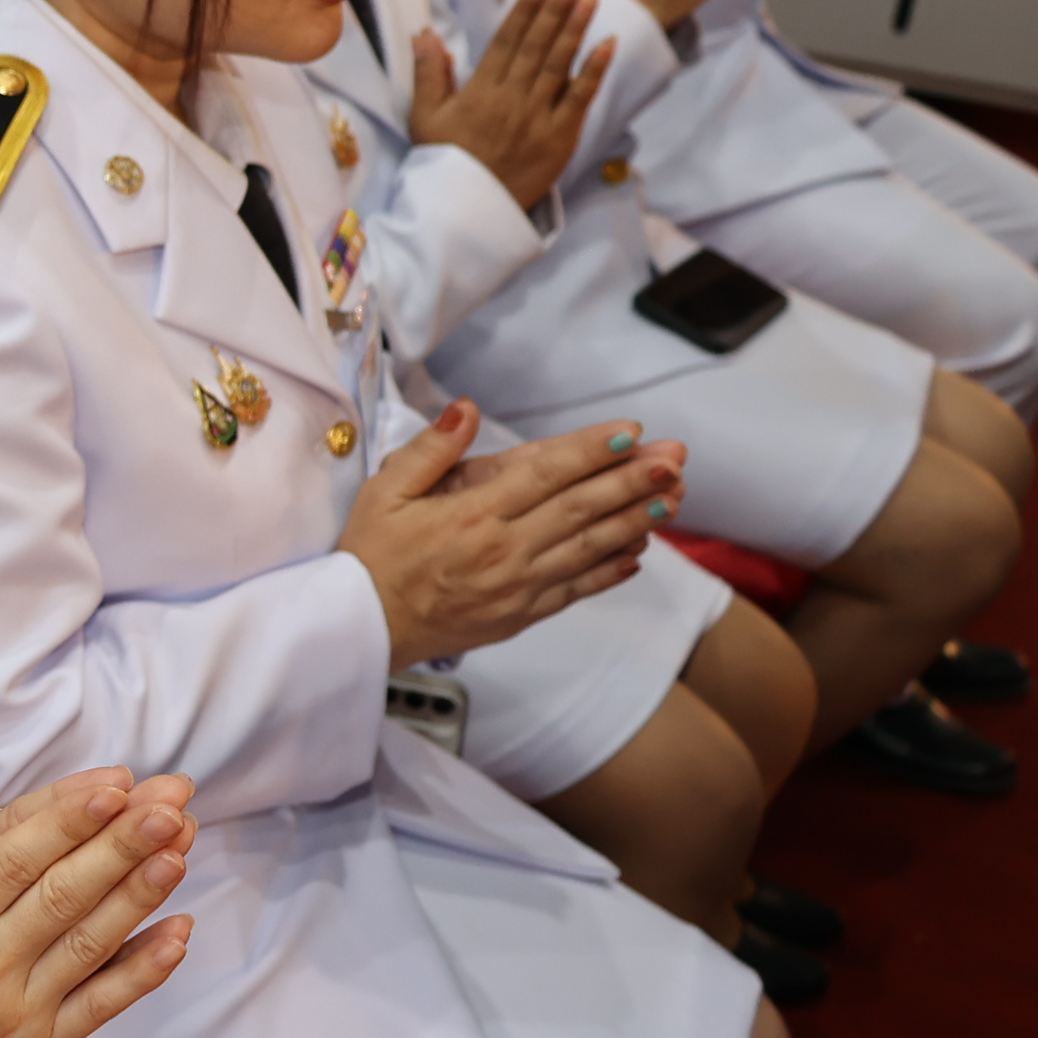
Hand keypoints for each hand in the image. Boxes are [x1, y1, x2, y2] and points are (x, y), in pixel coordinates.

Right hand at [0, 768, 197, 1037]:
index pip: (13, 861)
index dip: (67, 820)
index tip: (114, 784)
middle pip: (64, 894)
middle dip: (122, 842)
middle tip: (170, 799)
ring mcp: (19, 1011)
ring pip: (92, 941)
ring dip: (142, 890)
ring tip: (181, 843)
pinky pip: (103, 1003)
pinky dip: (146, 969)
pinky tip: (180, 931)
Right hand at [337, 401, 686, 665]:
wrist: (363, 627)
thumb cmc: (371, 554)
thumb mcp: (383, 489)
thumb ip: (430, 449)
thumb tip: (466, 410)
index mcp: (472, 514)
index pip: (543, 472)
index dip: (590, 451)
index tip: (630, 433)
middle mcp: (504, 550)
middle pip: (580, 508)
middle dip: (631, 481)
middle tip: (674, 460)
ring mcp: (518, 586)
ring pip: (589, 548)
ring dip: (635, 521)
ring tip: (673, 498)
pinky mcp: (521, 613)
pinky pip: (577, 590)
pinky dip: (611, 570)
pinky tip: (639, 551)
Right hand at [406, 0, 612, 206]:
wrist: (467, 211)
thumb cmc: (446, 162)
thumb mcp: (425, 118)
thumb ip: (429, 73)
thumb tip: (425, 33)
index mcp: (479, 92)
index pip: (506, 41)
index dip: (525, 9)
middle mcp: (510, 99)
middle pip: (537, 46)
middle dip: (557, 8)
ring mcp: (537, 118)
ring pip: (559, 65)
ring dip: (576, 29)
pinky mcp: (559, 139)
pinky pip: (579, 100)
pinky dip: (594, 72)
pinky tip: (607, 45)